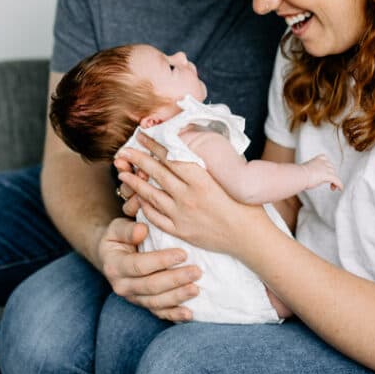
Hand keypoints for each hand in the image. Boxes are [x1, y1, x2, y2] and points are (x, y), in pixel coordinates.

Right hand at [96, 216, 200, 321]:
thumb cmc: (120, 237)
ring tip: (196, 289)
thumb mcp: (117, 228)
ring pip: (156, 302)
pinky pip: (159, 312)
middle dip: (175, 280)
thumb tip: (142, 230)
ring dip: (178, 297)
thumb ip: (128, 229)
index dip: (161, 261)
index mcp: (114, 266)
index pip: (139, 265)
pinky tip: (189, 314)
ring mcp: (133, 297)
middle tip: (197, 272)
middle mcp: (122, 286)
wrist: (111, 256)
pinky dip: (174, 314)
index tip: (183, 254)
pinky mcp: (143, 304)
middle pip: (150, 286)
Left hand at [116, 132, 268, 255]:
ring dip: (135, 183)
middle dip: (138, 159)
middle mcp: (187, 196)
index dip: (154, 145)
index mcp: (201, 179)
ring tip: (124, 173)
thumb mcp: (229, 177)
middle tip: (124, 150)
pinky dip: (145, 207)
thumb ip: (208, 165)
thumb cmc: (246, 205)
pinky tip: (139, 200)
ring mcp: (181, 215)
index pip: (170, 156)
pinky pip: (156, 217)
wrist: (250, 238)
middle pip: (157, 173)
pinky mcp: (180, 231)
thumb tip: (192, 148)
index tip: (142, 135)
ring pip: (151, 195)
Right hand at [301, 154, 342, 190]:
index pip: (324, 158)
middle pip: (331, 167)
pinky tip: (340, 189)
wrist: (299, 175)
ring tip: (332, 188)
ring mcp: (325, 169)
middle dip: (330, 174)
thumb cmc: (298, 174)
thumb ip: (307, 171)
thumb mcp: (304, 171)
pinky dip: (340, 185)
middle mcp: (322, 163)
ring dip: (334, 180)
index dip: (326, 164)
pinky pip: (337, 180)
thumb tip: (302, 177)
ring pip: (334, 174)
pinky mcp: (328, 176)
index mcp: (316, 160)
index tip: (325, 170)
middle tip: (327, 182)